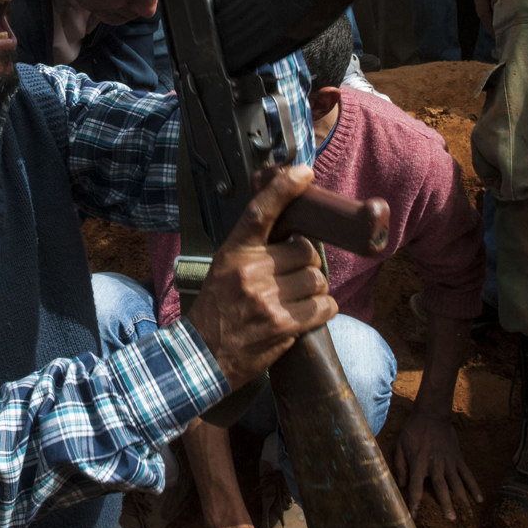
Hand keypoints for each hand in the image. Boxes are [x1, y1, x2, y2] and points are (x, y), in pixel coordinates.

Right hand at [186, 165, 336, 388]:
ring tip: (294, 301)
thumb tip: (293, 230)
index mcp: (234, 252)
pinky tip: (305, 315)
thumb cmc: (218, 309)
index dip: (283, 189)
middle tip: (291, 279)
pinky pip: (324, 306)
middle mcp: (250, 271)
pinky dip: (322, 310)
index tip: (303, 172)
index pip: (260, 213)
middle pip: (306, 252)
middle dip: (305, 266)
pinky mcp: (282, 324)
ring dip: (314, 291)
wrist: (203, 355)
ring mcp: (266, 298)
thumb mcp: (225, 268)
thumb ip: (253, 249)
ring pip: (317, 280)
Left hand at [391, 411, 481, 520]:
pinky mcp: (458, 458)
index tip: (414, 518)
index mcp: (418, 463)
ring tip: (468, 515)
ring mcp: (449, 462)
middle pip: (441, 488)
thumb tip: (401, 485)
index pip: (415, 488)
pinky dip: (474, 487)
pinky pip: (467, 474)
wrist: (431, 414)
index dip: (414, 504)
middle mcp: (435, 465)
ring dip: (462, 500)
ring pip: (457, 484)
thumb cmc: (412, 430)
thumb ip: (400, 466)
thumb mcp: (399, 445)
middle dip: (446, 504)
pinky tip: (479, 499)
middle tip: (451, 519)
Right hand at [467, 0, 512, 31]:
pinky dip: (493, 4)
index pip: (484, 13)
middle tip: (503, 35)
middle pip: (482, 11)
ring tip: (503, 24)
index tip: (500, 37)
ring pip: (485, 4)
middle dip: (491, 23)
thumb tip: (498, 9)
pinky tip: (500, 7)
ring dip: (492, 14)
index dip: (491, 26)